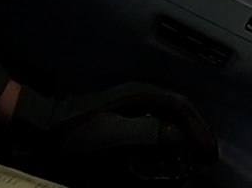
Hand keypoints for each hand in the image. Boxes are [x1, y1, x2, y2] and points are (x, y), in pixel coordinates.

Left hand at [8, 83, 217, 182]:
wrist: (42, 129)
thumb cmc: (75, 131)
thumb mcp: (113, 134)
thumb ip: (148, 133)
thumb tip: (180, 135)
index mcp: (137, 95)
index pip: (179, 104)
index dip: (198, 126)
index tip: (209, 149)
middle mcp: (135, 97)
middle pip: (176, 110)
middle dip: (194, 131)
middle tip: (207, 155)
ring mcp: (127, 107)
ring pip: (165, 117)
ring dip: (181, 135)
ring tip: (193, 155)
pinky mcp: (119, 119)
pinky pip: (151, 125)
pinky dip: (164, 138)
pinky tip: (167, 153)